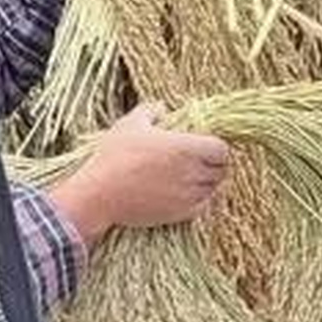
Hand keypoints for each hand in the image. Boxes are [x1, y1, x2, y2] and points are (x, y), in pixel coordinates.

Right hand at [49, 105, 230, 243]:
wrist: (99, 195)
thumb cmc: (114, 156)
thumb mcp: (130, 124)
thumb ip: (151, 110)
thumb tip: (162, 107)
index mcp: (185, 147)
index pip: (222, 150)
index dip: (217, 147)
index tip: (205, 145)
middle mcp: (192, 172)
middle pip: (221, 170)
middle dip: (214, 165)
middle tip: (200, 161)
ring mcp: (188, 195)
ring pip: (213, 189)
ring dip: (207, 182)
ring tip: (191, 176)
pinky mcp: (180, 214)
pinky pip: (204, 206)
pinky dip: (201, 199)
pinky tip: (186, 193)